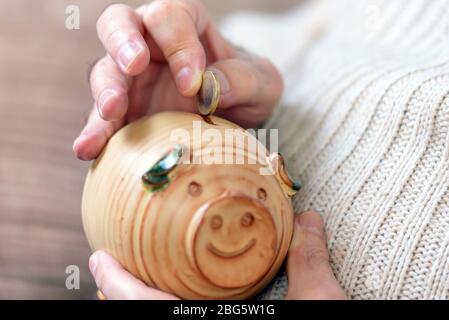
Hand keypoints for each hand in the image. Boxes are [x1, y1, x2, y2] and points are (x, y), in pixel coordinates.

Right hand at [73, 0, 282, 160]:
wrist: (236, 120)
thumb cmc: (247, 90)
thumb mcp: (262, 84)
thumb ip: (244, 78)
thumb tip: (211, 86)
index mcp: (185, 25)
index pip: (170, 16)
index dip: (178, 43)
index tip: (192, 82)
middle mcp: (151, 45)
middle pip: (120, 25)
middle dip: (124, 42)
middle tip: (135, 65)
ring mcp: (133, 79)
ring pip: (105, 70)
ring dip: (106, 90)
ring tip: (112, 112)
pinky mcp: (124, 113)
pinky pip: (102, 118)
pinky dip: (94, 132)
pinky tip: (87, 148)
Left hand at [89, 211, 346, 299]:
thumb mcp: (319, 304)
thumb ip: (307, 259)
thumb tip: (308, 218)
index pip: (141, 305)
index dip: (114, 281)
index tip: (98, 258)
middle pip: (134, 319)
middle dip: (119, 297)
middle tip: (110, 272)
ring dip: (138, 307)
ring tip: (135, 290)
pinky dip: (162, 311)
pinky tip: (185, 303)